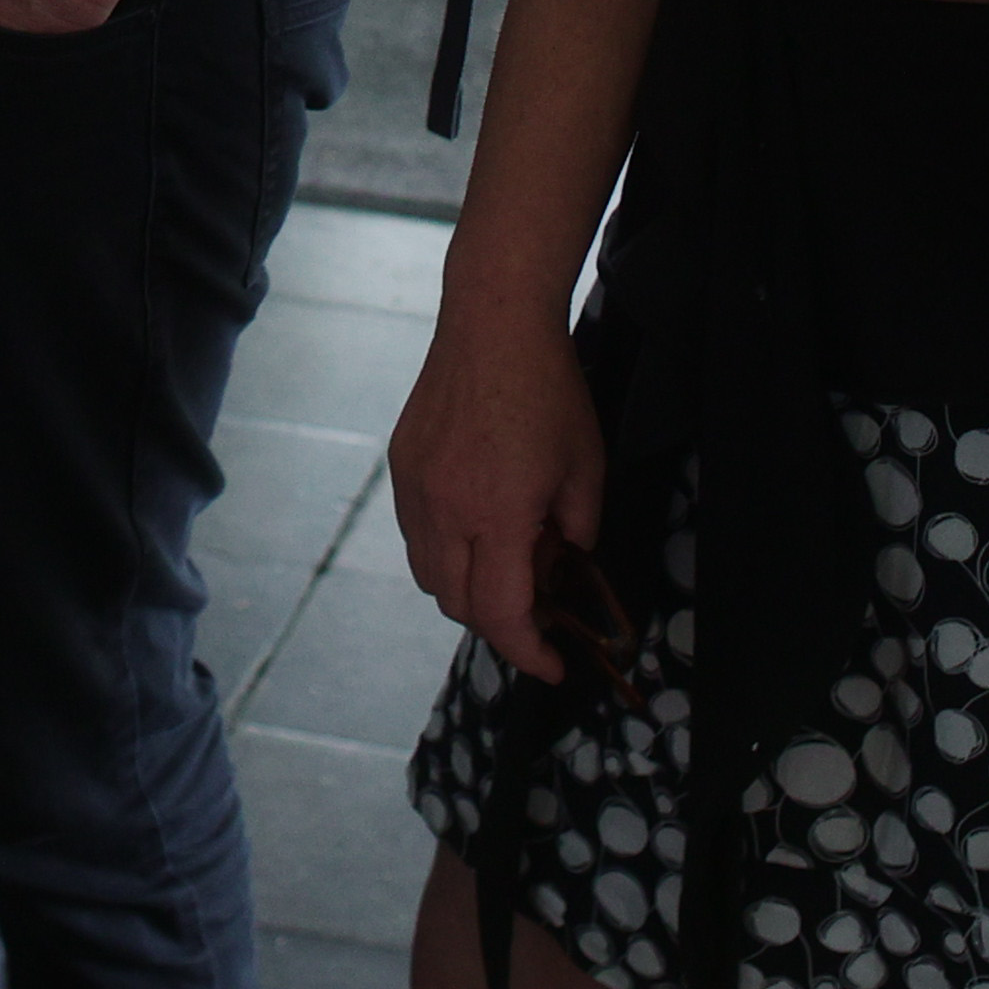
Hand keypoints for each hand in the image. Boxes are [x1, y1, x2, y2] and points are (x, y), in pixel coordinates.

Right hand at [389, 301, 608, 678]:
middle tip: (538, 613)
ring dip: (466, 589)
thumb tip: (561, 565)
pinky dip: (443, 550)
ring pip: (428, 575)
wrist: (493, 321)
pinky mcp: (402, 466)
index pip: (502, 615)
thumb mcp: (587, 468)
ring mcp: (415, 489)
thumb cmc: (549, 390)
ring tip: (506, 567)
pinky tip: (475, 525)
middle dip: (499, 624)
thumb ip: (577, 532)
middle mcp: (444, 511)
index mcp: (497, 516)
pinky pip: (416, 534)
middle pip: (458, 605)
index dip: (529, 652)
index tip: (554, 666)